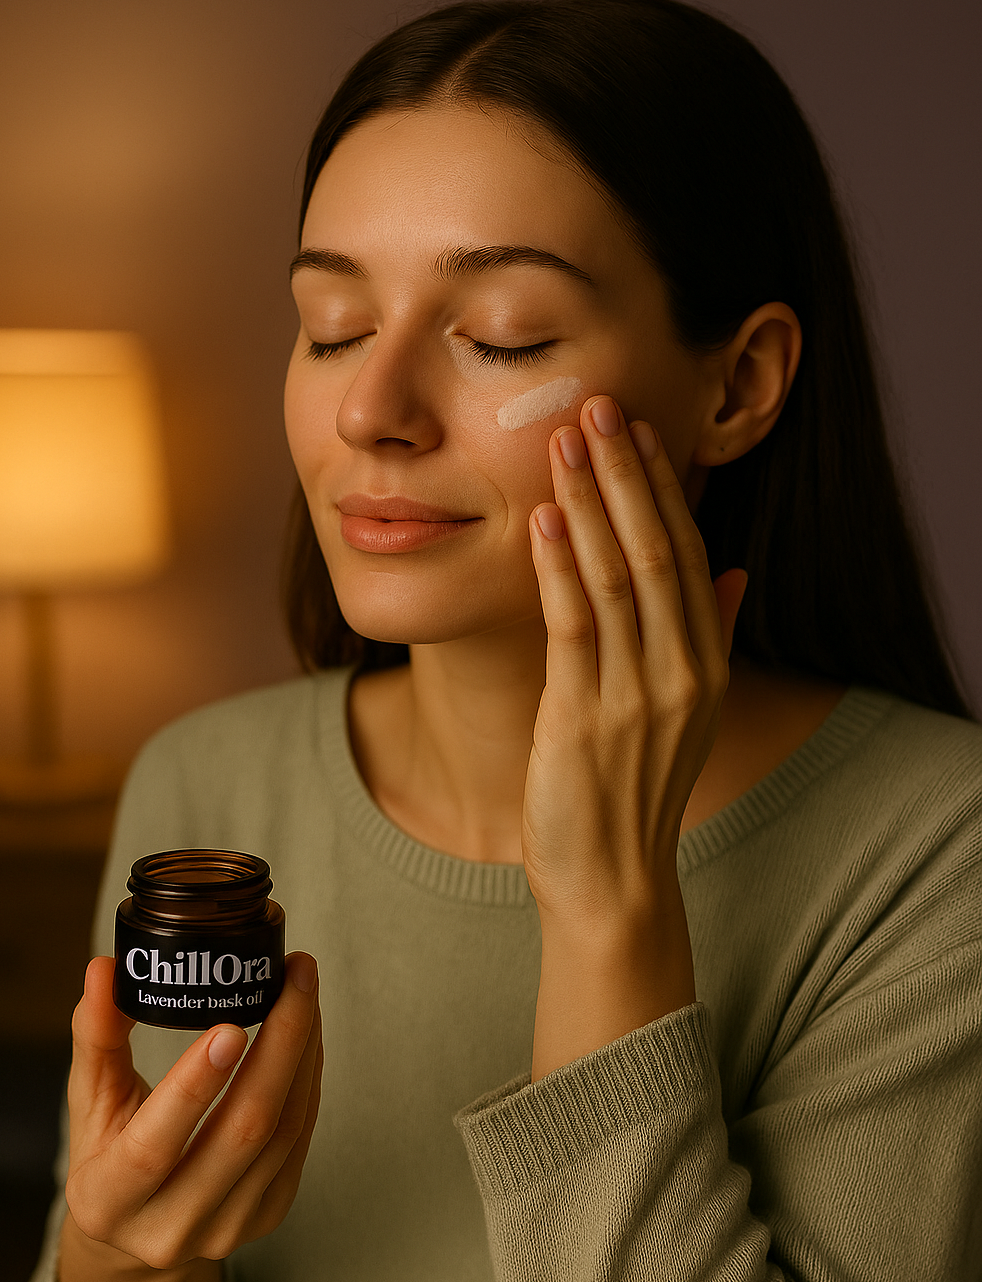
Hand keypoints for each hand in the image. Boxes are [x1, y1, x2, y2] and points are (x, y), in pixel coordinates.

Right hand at [57, 951, 321, 1281]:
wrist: (138, 1235)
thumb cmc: (109, 1153)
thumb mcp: (89, 1101)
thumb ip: (96, 1036)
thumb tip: (103, 968)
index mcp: (109, 1201)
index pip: (154, 1147)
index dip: (195, 1088)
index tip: (231, 1025)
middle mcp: (169, 1227)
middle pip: (243, 1134)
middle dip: (280, 1046)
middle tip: (293, 977)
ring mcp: (225, 1229)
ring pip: (283, 1135)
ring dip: (303, 1055)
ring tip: (304, 993)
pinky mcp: (266, 1217)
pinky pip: (300, 1142)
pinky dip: (308, 1082)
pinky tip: (307, 1037)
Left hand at [523, 397, 745, 1078]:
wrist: (613, 878)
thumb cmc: (634, 789)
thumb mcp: (688, 711)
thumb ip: (715, 636)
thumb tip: (736, 573)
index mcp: (707, 662)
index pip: (689, 552)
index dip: (660, 485)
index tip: (633, 427)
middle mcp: (682, 670)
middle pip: (657, 549)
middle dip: (624, 472)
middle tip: (594, 403)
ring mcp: (638, 693)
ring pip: (617, 575)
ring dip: (589, 501)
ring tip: (562, 439)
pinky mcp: (585, 716)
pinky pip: (575, 625)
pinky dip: (561, 568)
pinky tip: (545, 518)